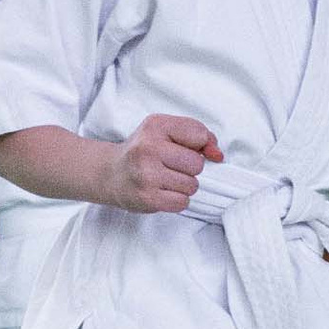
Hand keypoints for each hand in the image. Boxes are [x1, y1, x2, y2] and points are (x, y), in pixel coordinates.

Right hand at [107, 115, 222, 213]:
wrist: (110, 173)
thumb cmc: (144, 151)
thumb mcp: (166, 132)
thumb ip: (198, 136)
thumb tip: (218, 155)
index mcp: (156, 126)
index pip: (199, 134)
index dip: (200, 146)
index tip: (187, 149)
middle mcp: (149, 148)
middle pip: (197, 164)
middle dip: (190, 168)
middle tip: (172, 167)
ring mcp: (146, 174)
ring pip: (192, 185)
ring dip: (184, 185)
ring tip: (165, 179)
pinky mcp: (147, 197)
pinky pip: (182, 202)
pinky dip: (177, 200)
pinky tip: (162, 191)